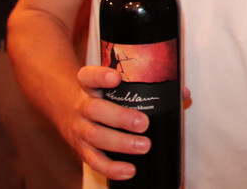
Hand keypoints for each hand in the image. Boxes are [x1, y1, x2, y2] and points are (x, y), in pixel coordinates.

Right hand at [56, 65, 153, 181]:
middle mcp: (81, 105)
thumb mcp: (114, 84)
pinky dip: (111, 168)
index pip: (89, 76)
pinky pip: (94, 161)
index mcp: (89, 85)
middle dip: (120, 117)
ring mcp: (79, 128)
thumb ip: (148, 84)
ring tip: (144, 146)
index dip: (100, 76)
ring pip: (95, 136)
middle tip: (143, 123)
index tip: (116, 78)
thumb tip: (182, 93)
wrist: (64, 107)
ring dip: (120, 143)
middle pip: (95, 109)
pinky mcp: (81, 149)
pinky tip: (129, 170)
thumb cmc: (101, 94)